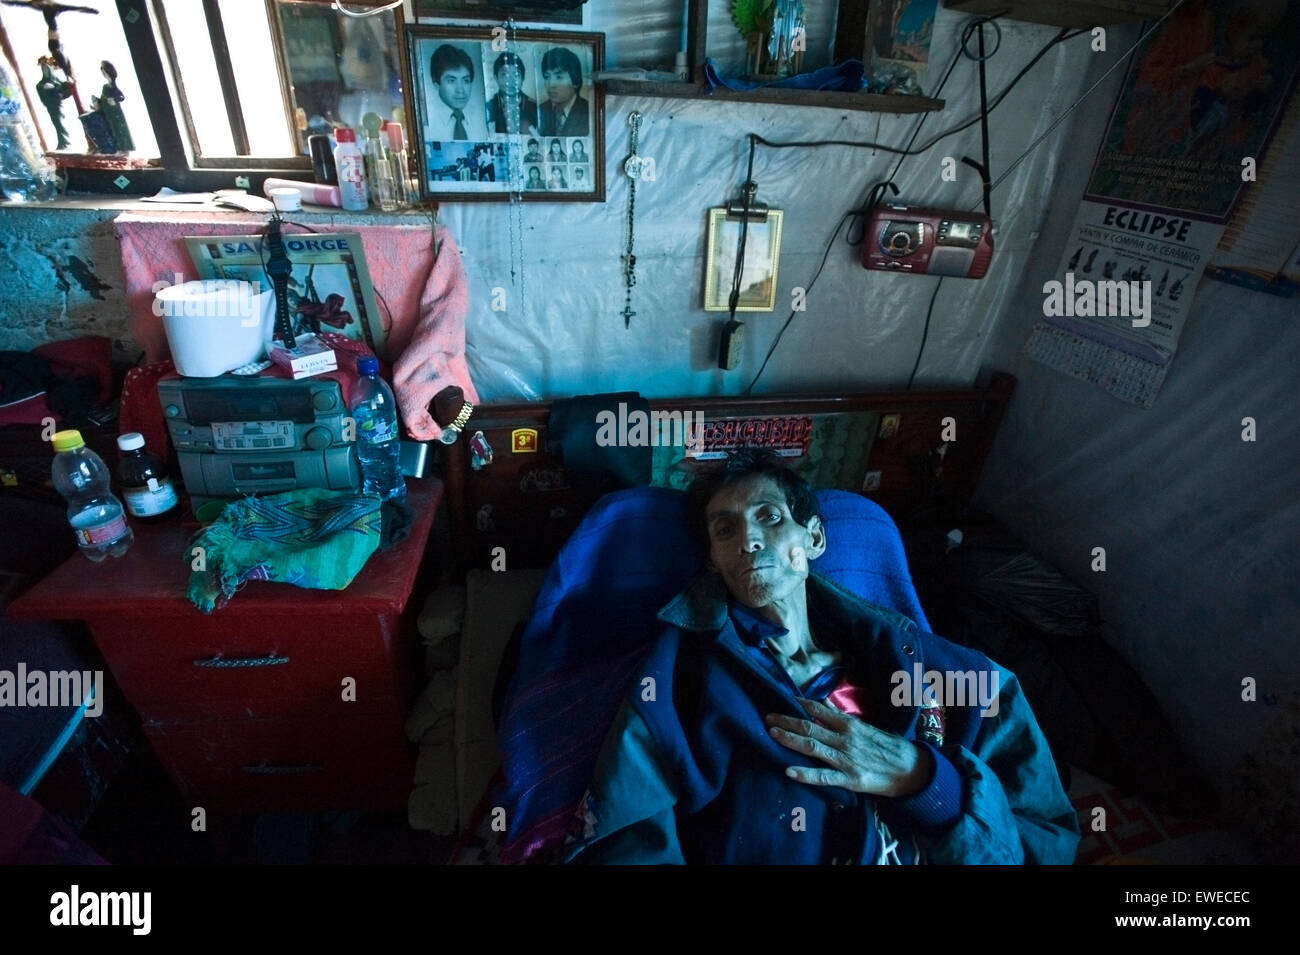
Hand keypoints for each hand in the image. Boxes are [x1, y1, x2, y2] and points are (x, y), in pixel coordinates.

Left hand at [765, 698, 932, 797]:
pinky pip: (823, 777)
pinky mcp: (849, 779)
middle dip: (787, 721)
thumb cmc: (888, 747)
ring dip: (789, 739)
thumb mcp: (867, 727)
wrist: (911, 769)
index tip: (783, 700)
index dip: (800, 705)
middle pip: (810, 727)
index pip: (820, 710)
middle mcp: (845, 740)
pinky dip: (805, 774)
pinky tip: (789, 771)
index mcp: (850, 725)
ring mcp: (845, 760)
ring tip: (772, 734)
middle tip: (767, 717)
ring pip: (812, 747)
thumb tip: (823, 705)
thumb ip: (843, 718)